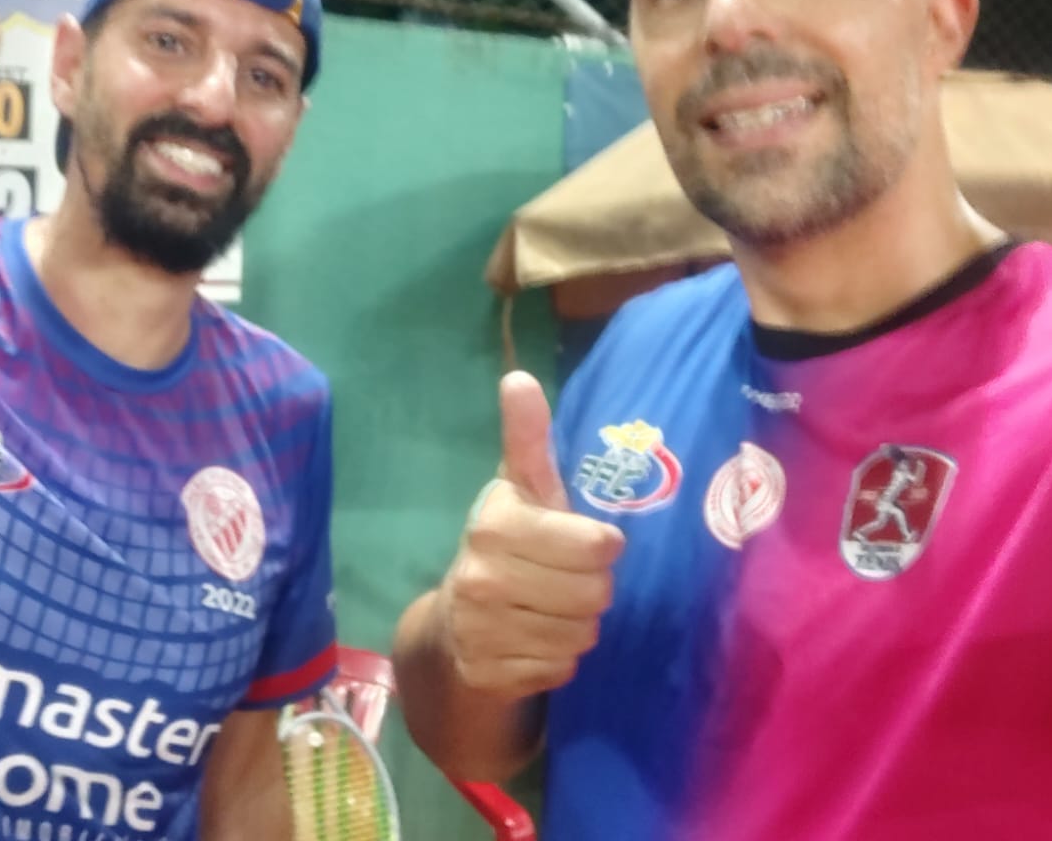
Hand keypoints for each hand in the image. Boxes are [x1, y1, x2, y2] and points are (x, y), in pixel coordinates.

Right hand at [437, 371, 623, 699]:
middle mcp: (481, 576)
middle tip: (562, 580)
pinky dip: (555, 658)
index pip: (597, 546)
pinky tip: (532, 641)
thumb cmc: (506, 545)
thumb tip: (519, 377)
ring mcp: (480, 630)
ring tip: (547, 609)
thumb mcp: (519, 489)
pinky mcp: (488, 674)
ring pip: (582, 634)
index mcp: (495, 523)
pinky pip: (561, 668)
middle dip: (590, 589)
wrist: (454, 627)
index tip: (579, 542)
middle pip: (596, 594)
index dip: (598, 546)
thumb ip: (527, 437)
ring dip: (575, 626)